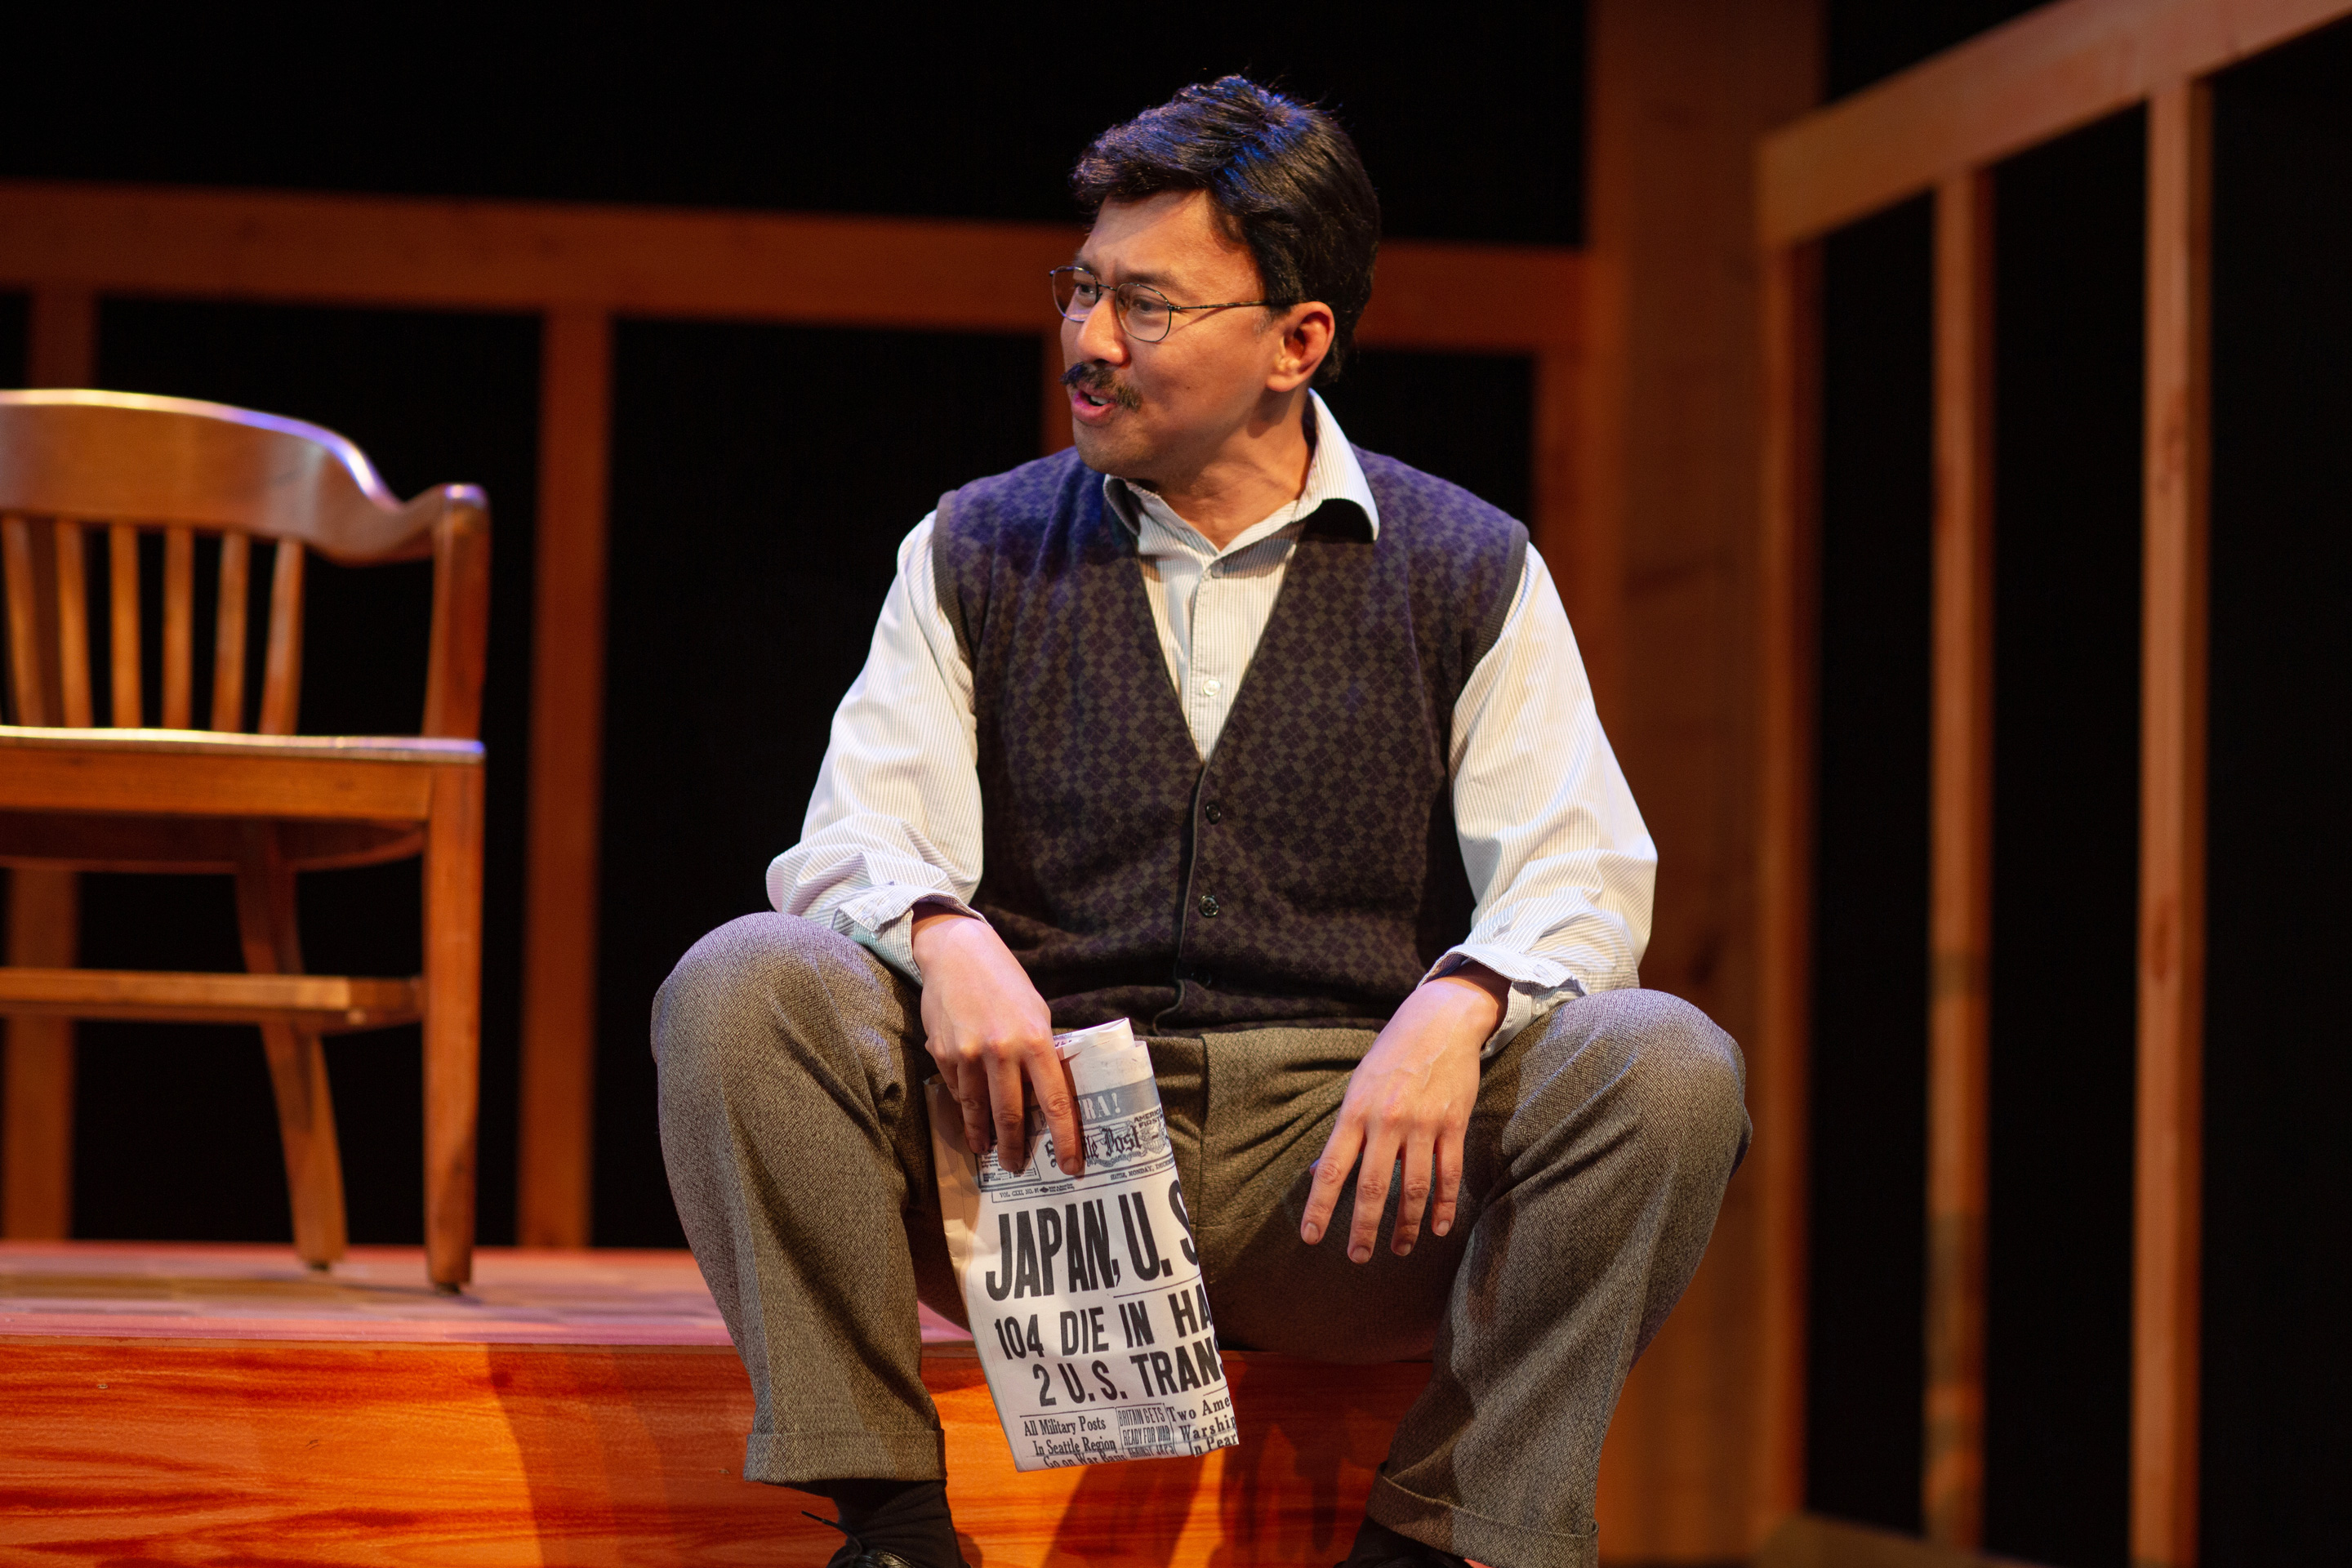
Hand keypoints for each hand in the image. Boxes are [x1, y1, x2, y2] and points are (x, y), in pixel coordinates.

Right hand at [911, 904, 1082, 1175]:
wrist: (958, 953)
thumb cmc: (1006, 983)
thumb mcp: (1036, 1012)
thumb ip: (1041, 1051)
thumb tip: (1046, 1092)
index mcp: (1036, 1040)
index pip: (1055, 1101)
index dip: (1064, 1138)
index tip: (1070, 1166)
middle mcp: (1003, 1050)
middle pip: (1011, 1115)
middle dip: (1015, 1147)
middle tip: (1018, 1167)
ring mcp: (969, 1054)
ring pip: (978, 1109)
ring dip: (983, 1135)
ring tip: (987, 1150)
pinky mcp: (943, 1053)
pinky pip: (957, 1090)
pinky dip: (965, 1105)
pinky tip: (969, 1115)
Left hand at [1300, 965, 1503, 1260]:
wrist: (1440, 1022)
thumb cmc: (1391, 1056)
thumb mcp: (1356, 1087)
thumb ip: (1342, 1133)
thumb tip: (1315, 1173)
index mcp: (1355, 1112)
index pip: (1331, 1169)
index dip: (1320, 1207)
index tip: (1312, 1237)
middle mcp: (1386, 1121)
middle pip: (1373, 1188)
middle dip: (1363, 1228)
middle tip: (1357, 1257)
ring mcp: (1422, 1124)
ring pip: (1414, 1189)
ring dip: (1407, 1226)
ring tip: (1399, 1248)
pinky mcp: (1453, 1125)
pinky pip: (1449, 1175)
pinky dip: (1444, 1206)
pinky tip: (1438, 1228)